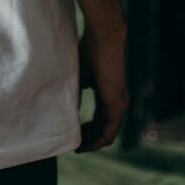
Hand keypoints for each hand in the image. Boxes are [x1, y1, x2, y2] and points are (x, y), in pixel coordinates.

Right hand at [75, 23, 128, 152]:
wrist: (103, 37)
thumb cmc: (89, 50)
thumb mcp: (79, 75)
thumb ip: (75, 92)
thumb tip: (65, 108)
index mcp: (109, 94)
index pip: (99, 118)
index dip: (86, 128)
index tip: (72, 132)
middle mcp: (117, 102)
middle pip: (103, 129)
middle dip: (88, 138)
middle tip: (72, 143)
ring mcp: (119, 105)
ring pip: (107, 134)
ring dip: (92, 143)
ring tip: (76, 147)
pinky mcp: (117, 106)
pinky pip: (108, 133)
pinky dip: (96, 141)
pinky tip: (83, 144)